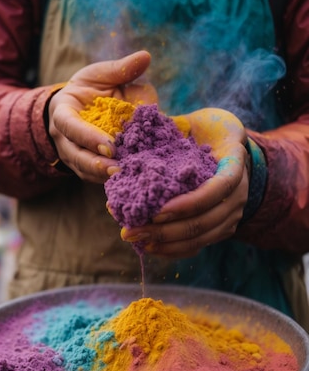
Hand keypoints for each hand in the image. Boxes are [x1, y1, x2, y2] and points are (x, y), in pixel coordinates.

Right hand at [48, 50, 156, 182]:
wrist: (83, 106)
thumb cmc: (91, 87)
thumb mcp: (102, 74)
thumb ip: (121, 69)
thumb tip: (146, 56)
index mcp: (63, 112)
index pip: (69, 126)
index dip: (87, 136)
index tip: (109, 144)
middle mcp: (64, 138)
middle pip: (75, 155)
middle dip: (95, 163)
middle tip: (117, 168)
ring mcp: (73, 155)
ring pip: (85, 170)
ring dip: (103, 175)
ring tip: (125, 176)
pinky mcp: (87, 167)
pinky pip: (95, 178)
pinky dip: (111, 180)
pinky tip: (129, 179)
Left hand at [121, 108, 249, 257]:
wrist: (230, 148)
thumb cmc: (208, 130)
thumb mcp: (196, 121)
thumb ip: (172, 126)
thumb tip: (133, 128)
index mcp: (234, 163)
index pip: (219, 188)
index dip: (190, 202)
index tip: (158, 210)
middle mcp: (238, 194)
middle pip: (205, 220)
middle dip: (166, 230)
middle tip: (131, 229)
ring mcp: (231, 214)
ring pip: (201, 237)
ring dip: (165, 242)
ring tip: (134, 238)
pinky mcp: (221, 228)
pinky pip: (199, 245)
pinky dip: (173, 249)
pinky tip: (148, 247)